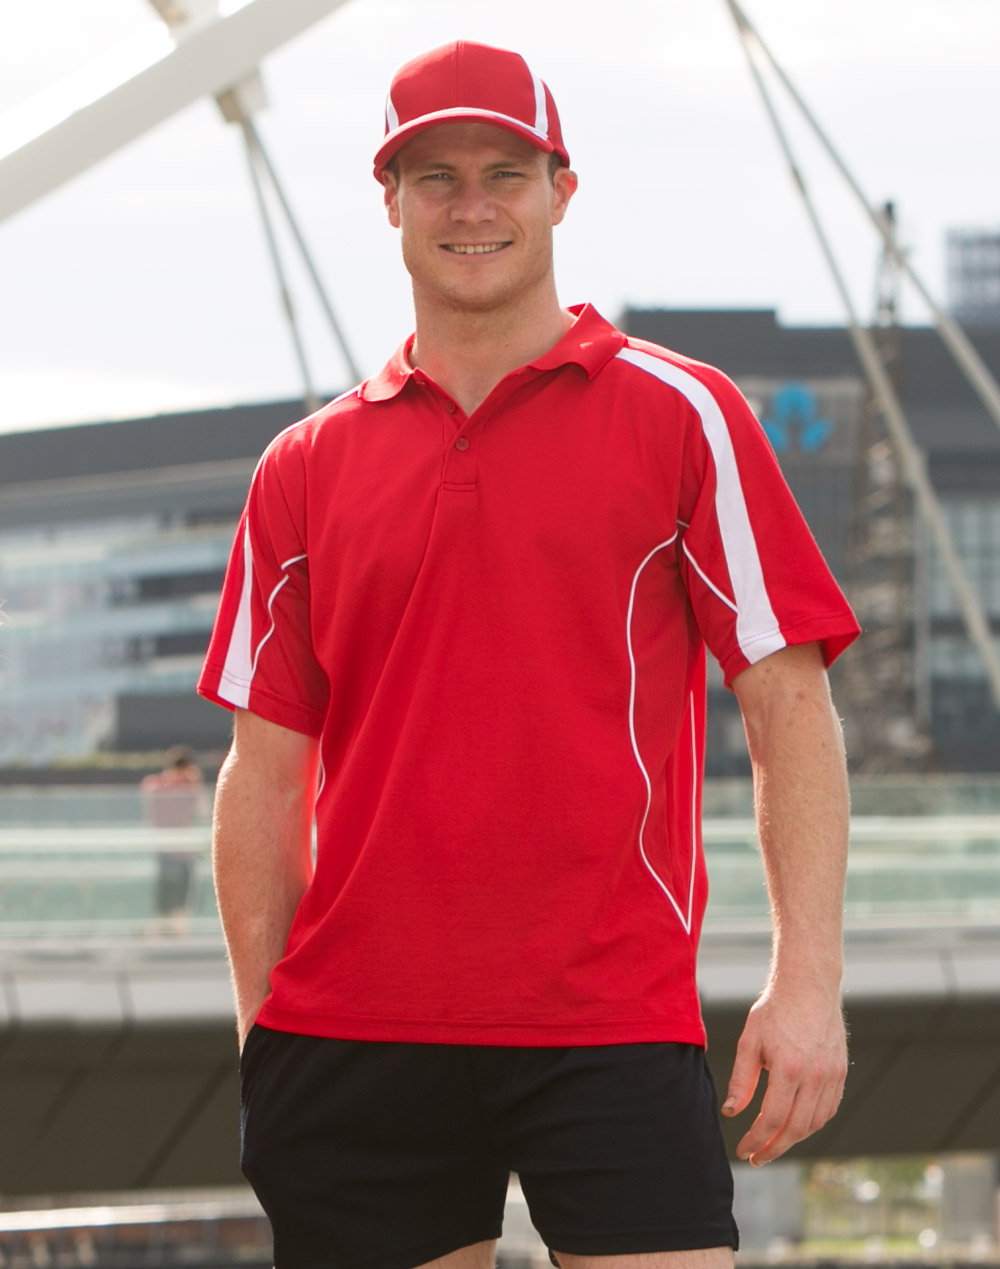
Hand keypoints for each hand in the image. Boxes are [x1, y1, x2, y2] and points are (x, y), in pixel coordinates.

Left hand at [721, 980, 846, 1165]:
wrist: (808, 984)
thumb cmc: (775, 1009)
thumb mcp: (749, 1041)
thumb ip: (741, 1080)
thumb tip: (731, 1112)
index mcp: (789, 1068)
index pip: (773, 1119)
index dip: (756, 1140)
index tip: (744, 1150)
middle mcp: (815, 1075)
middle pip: (796, 1129)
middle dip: (774, 1148)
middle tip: (757, 1156)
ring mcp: (832, 1075)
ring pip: (815, 1123)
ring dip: (794, 1139)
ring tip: (773, 1143)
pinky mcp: (841, 1071)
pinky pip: (829, 1109)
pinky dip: (813, 1123)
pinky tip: (796, 1125)